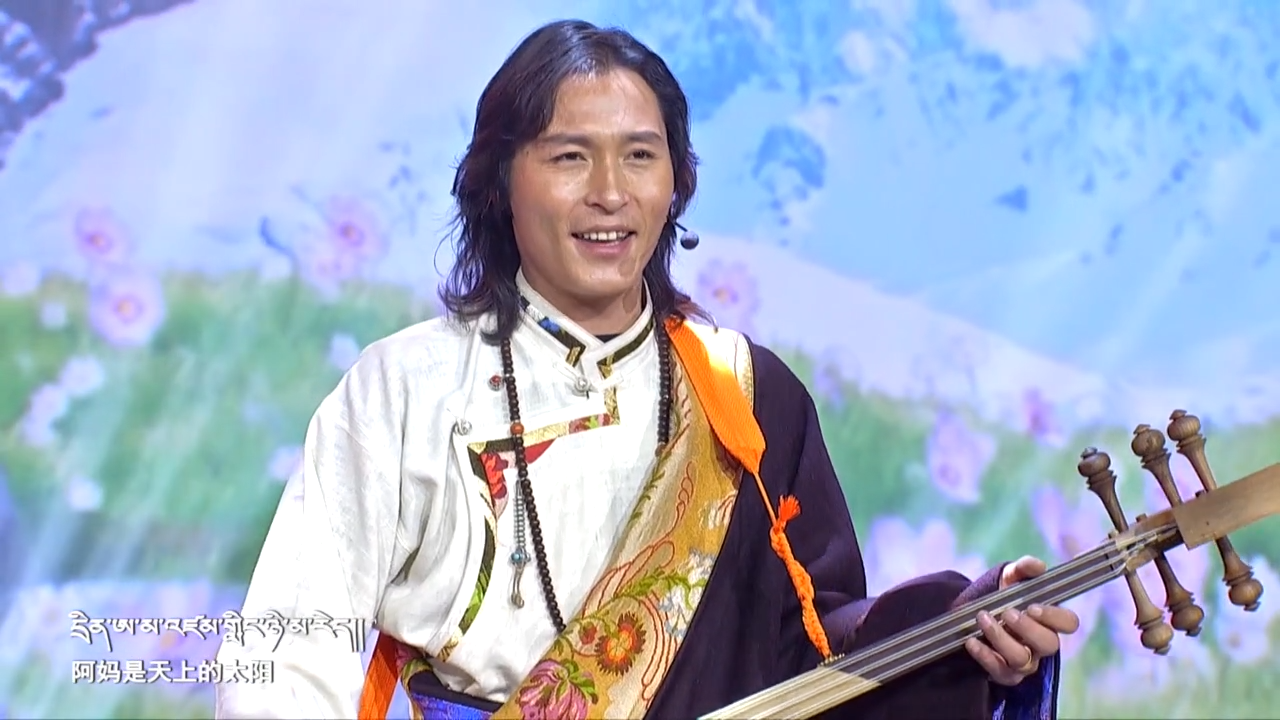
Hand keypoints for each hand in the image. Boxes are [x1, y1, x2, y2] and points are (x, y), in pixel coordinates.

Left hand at [963, 556, 1079, 685]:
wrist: (973, 613)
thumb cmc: (1002, 596)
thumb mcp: (1010, 578)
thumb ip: (1023, 569)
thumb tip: (1038, 565)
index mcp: (1049, 621)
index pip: (1069, 623)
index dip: (1055, 617)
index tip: (1032, 606)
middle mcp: (1040, 645)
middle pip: (1049, 644)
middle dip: (1028, 628)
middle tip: (1008, 613)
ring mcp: (1024, 662)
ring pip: (1022, 659)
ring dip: (1001, 639)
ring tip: (983, 619)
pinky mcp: (1005, 674)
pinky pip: (999, 671)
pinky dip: (985, 656)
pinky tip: (971, 641)